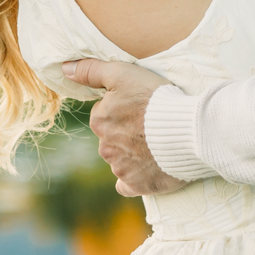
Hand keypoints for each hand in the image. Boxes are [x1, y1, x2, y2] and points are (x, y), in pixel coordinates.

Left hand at [66, 58, 188, 196]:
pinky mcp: (137, 185)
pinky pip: (129, 185)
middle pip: (112, 138)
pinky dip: (136, 177)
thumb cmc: (156, 98)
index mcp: (99, 121)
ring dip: (134, 154)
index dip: (124, 109)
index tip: (141, 106)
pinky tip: (149, 168)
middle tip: (151, 124)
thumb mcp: (123, 73)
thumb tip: (65, 69)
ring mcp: (121, 169)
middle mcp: (105, 148)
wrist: (188, 132)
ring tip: (158, 143)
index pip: (105, 114)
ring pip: (121, 160)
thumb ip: (92, 71)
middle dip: (127, 133)